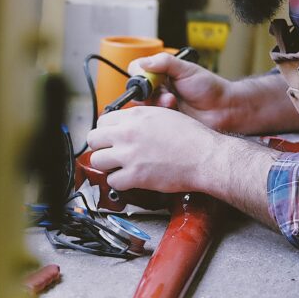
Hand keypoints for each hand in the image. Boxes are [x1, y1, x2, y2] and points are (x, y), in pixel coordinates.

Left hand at [86, 106, 222, 192]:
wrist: (205, 156)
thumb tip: (127, 124)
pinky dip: (119, 181)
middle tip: (110, 152)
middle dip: (100, 146)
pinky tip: (129, 178)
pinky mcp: (135, 175)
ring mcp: (130, 154)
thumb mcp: (163, 115)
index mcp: (135, 115)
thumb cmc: (191, 137)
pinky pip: (112, 180)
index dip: (106, 130)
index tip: (111, 138)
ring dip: (107, 164)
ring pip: (97, 160)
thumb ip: (141, 118)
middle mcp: (128, 133)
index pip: (102, 120)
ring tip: (118, 166)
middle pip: (93, 139)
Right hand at [128, 53, 233, 130]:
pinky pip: (153, 120)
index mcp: (163, 73)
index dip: (138, 76)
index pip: (138, 71)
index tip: (148, 79)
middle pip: (138, 90)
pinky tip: (175, 112)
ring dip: (157, 103)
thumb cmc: (210, 88)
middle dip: (148, 93)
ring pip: (145, 106)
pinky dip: (161, 116)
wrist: (225, 109)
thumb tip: (142, 63)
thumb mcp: (187, 70)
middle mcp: (160, 88)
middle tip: (163, 93)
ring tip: (172, 102)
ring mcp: (162, 105)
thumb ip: (164, 63)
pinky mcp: (166, 121)